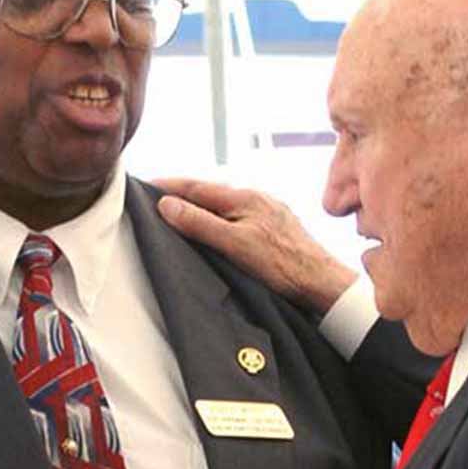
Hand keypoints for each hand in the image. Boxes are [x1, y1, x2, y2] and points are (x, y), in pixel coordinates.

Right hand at [154, 178, 358, 314]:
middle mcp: (257, 198)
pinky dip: (220, 218)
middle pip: (210, 193)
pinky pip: (239, 216)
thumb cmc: (282, 266)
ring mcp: (268, 212)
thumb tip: (167, 204)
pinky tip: (218, 229)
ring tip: (180, 212)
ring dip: (202, 206)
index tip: (145, 184)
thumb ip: (200, 223)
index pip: (196, 186)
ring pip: (225, 204)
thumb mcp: (234, 244)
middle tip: (156, 197)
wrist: (323, 283)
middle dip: (183, 194)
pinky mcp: (276, 227)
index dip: (168, 186)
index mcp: (244, 197)